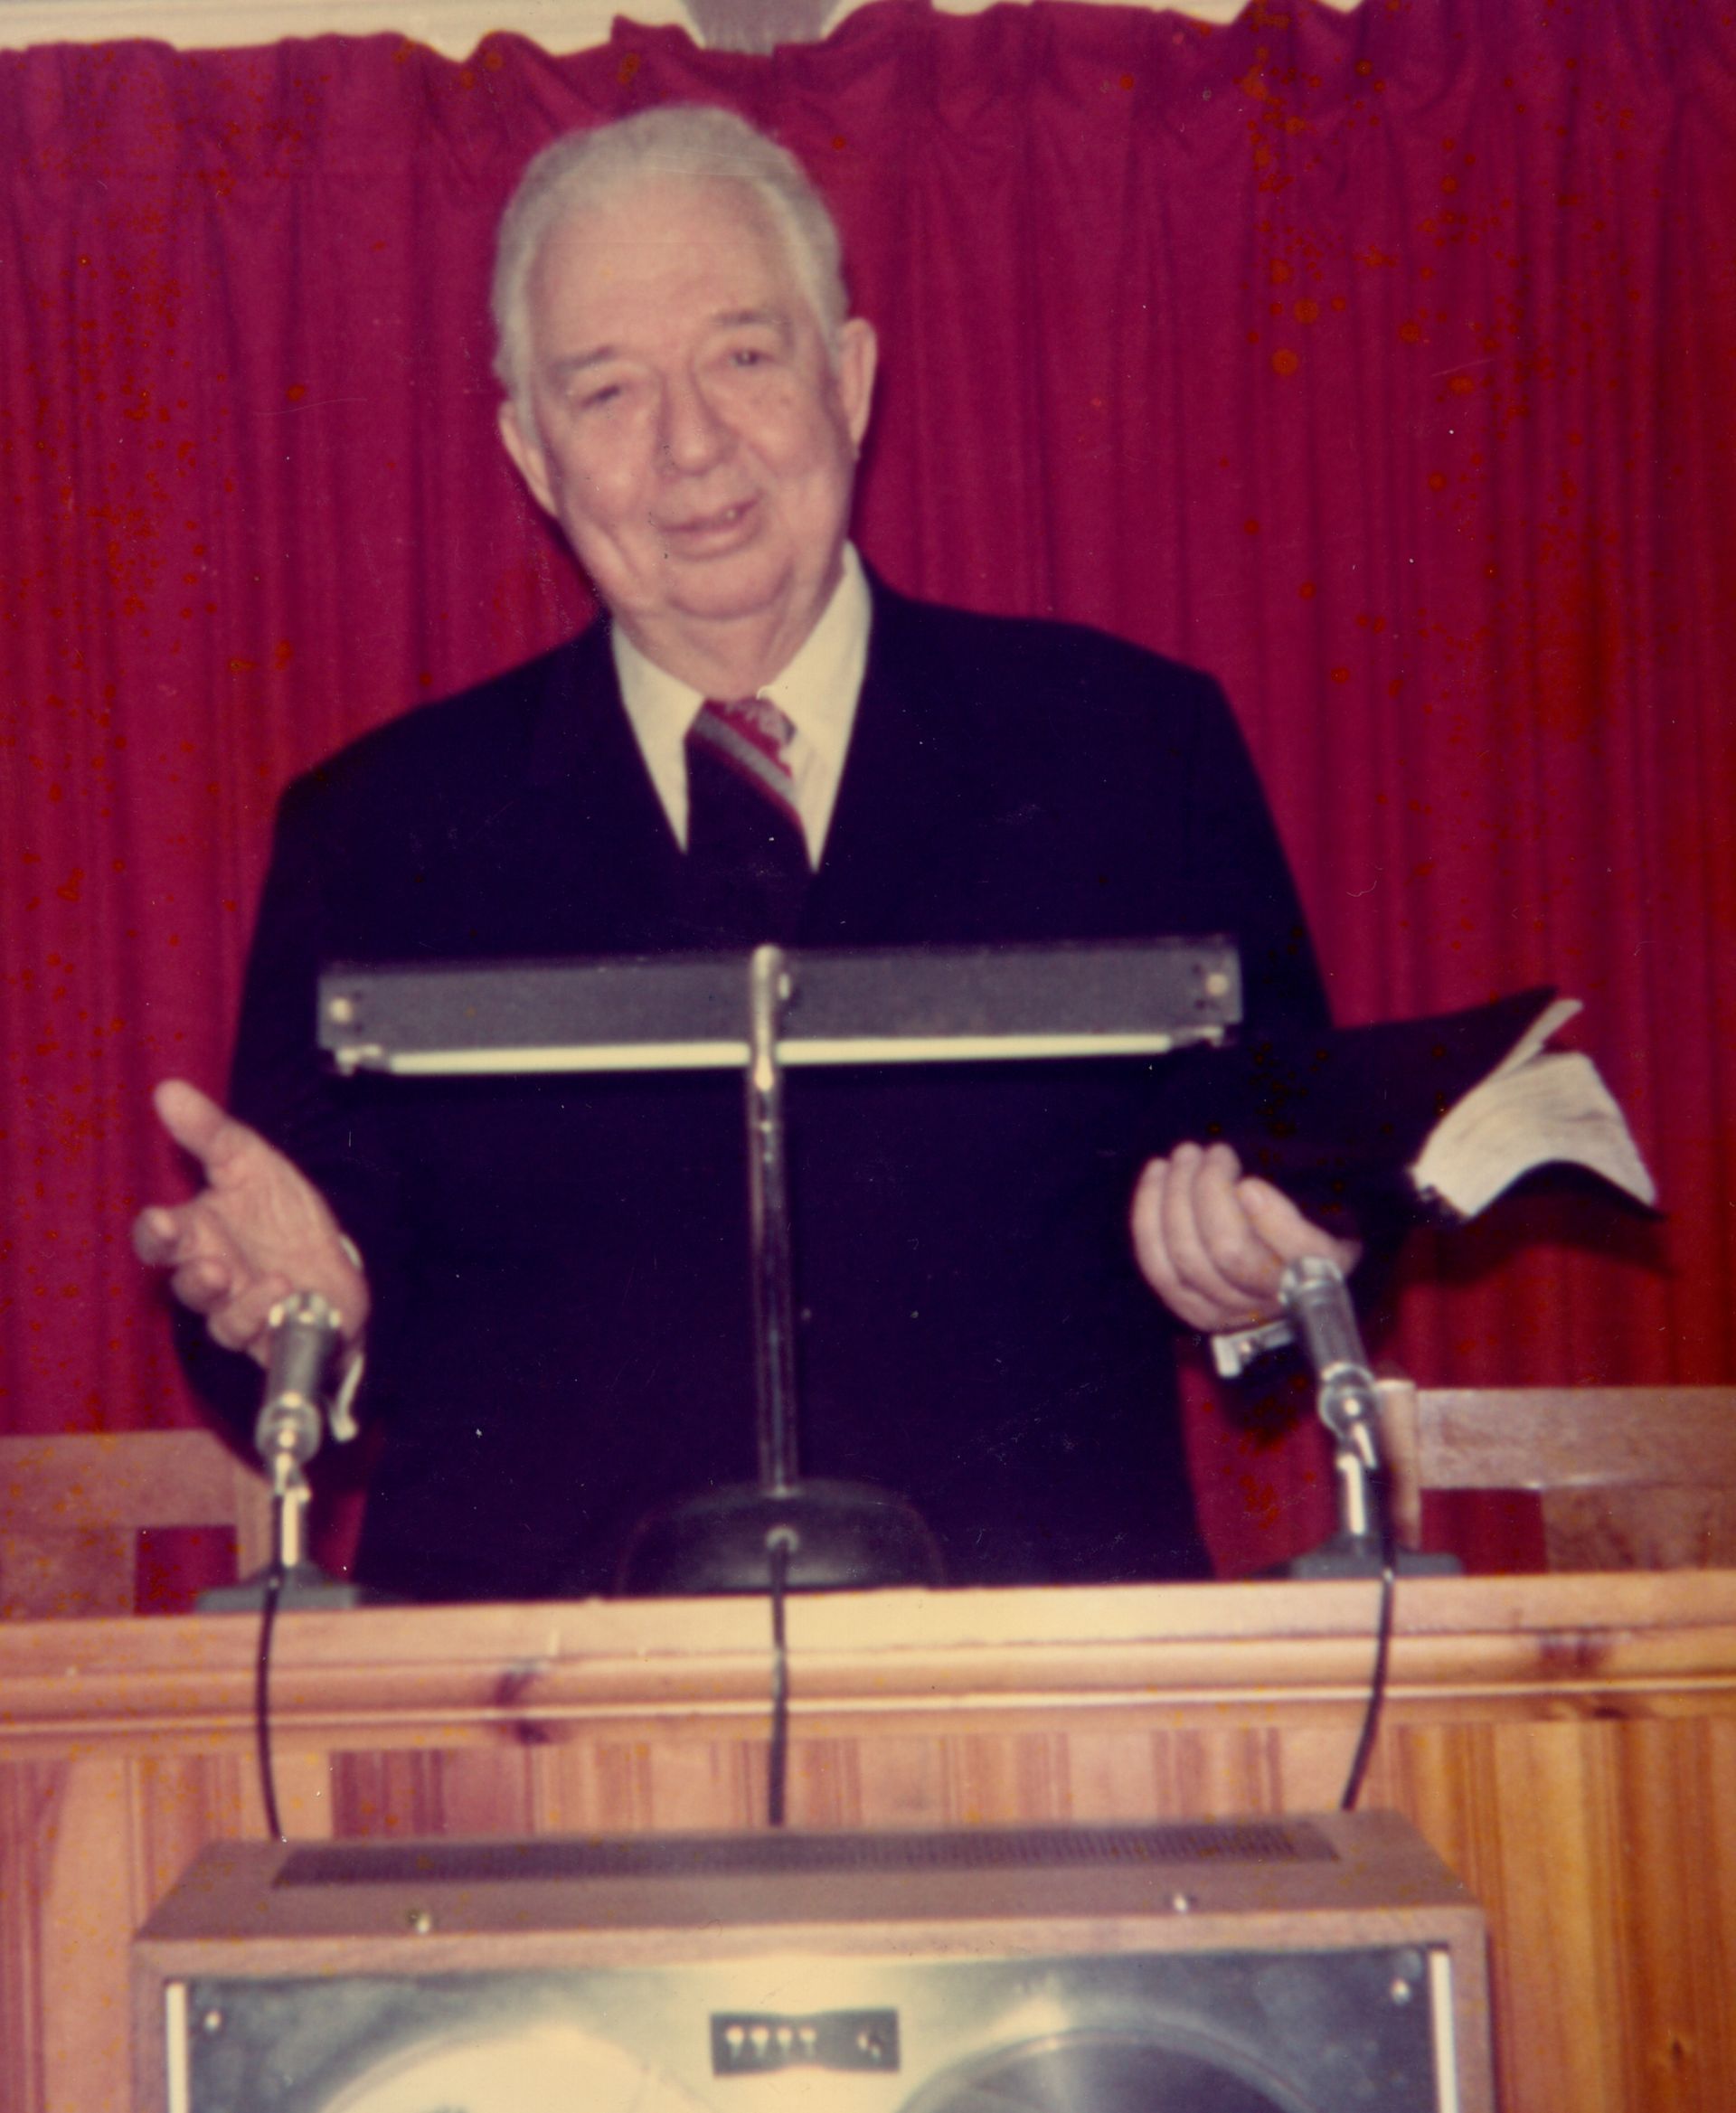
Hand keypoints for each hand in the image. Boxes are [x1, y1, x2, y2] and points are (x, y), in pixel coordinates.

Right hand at [133, 1080, 369, 1364]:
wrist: (334, 1258)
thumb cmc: (281, 1214)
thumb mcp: (251, 1162)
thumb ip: (210, 1132)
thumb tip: (168, 1090)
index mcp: (198, 1233)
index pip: (159, 1239)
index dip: (155, 1233)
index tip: (162, 1221)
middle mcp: (213, 1274)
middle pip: (184, 1284)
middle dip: (192, 1276)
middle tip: (209, 1264)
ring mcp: (239, 1307)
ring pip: (219, 1315)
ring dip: (234, 1298)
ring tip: (256, 1276)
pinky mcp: (270, 1333)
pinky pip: (258, 1334)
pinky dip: (267, 1312)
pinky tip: (284, 1288)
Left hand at [1130, 1140, 1361, 1333]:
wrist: (1295, 1276)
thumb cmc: (1315, 1219)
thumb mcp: (1331, 1198)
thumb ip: (1306, 1188)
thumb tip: (1247, 1187)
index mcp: (1327, 1269)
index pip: (1300, 1254)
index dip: (1271, 1219)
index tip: (1250, 1183)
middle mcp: (1278, 1301)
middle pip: (1230, 1251)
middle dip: (1208, 1190)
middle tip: (1211, 1152)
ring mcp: (1233, 1313)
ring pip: (1188, 1258)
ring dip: (1175, 1196)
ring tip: (1184, 1156)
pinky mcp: (1195, 1312)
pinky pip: (1158, 1268)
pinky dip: (1149, 1216)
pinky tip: (1157, 1174)